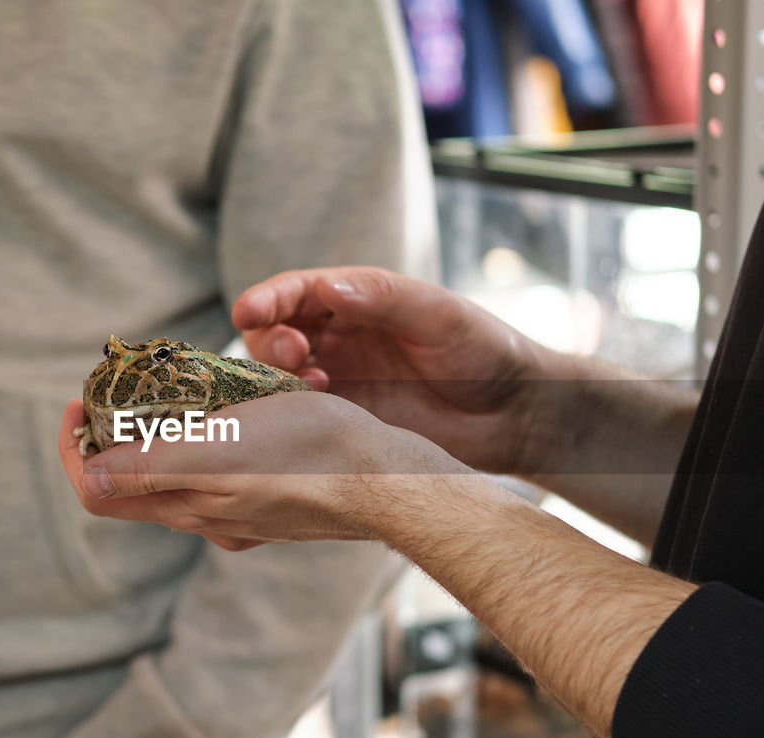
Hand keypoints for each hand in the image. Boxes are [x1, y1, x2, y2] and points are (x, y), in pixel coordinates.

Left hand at [57, 392, 470, 549]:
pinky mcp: (274, 500)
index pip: (97, 489)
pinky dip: (207, 441)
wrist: (386, 478)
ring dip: (159, 437)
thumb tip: (86, 473)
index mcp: (187, 503)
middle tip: (120, 390)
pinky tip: (231, 414)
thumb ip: (149, 465)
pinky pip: (223, 472)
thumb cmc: (309, 454)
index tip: (78, 403)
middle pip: (132, 483)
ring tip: (171, 392)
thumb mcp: (219, 450)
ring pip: (179, 476)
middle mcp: (208, 515)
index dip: (75, 449)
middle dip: (112, 437)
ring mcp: (242, 512)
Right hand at [232, 266, 562, 473]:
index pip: (298, 292)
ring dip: (276, 378)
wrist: (515, 415)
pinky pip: (299, 416)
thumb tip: (326, 288)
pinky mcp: (344, 422)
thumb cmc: (486, 350)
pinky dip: (290, 414)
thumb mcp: (440, 316)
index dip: (268, 299)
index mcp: (359, 300)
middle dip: (269, 340)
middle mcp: (340, 338)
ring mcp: (339, 381)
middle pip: (275, 333)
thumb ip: (384, 299)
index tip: (248, 311)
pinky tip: (314, 416)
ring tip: (312, 386)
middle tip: (293, 356)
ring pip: (279, 376)